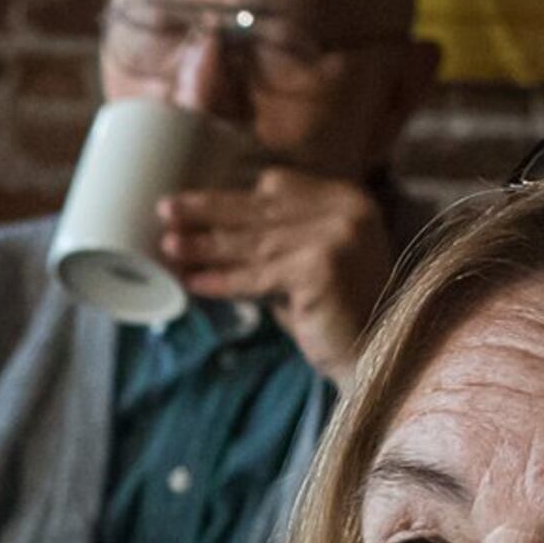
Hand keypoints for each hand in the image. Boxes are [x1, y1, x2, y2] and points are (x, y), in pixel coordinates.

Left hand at [158, 167, 393, 382]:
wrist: (378, 357)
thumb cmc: (338, 315)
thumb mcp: (310, 264)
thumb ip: (278, 242)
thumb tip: (212, 232)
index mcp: (347, 200)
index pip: (278, 185)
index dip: (232, 195)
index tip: (193, 203)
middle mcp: (346, 212)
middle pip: (260, 209)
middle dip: (208, 211)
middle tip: (165, 209)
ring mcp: (336, 237)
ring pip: (254, 242)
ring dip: (205, 246)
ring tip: (168, 247)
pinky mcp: (320, 268)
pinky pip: (257, 275)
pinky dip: (222, 281)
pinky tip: (192, 283)